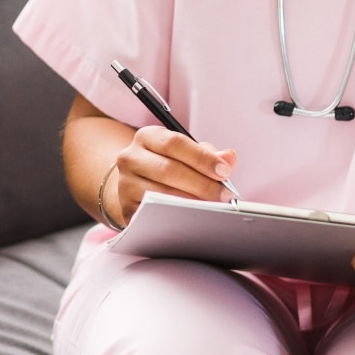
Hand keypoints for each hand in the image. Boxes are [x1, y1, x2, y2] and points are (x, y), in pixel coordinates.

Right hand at [101, 126, 235, 227]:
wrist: (136, 185)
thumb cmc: (166, 166)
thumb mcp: (185, 153)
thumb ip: (209, 154)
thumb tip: (229, 158)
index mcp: (147, 137)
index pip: (175, 143)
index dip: (201, 157)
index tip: (224, 171)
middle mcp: (130, 157)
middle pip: (168, 170)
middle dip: (202, 184)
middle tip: (224, 196)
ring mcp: (125, 183)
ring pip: (161, 194)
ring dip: (192, 202)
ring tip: (215, 208)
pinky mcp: (126, 207)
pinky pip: (154, 213)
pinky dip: (175, 216)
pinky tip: (194, 218)